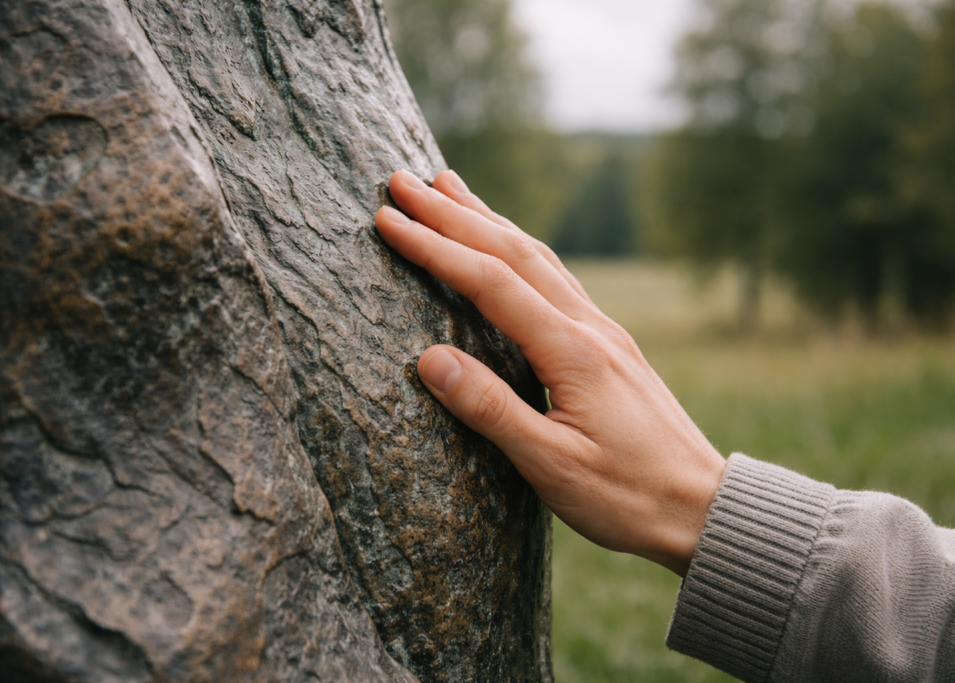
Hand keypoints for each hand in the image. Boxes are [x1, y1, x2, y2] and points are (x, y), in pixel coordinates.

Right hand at [375, 169, 726, 576]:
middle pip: (513, 251)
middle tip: (404, 181)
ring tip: (448, 186)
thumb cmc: (627, 495)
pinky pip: (555, 278)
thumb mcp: (552, 465)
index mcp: (572, 351)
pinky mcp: (607, 346)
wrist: (701, 508)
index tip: (388, 220)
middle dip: (454, 212)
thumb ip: (491, 409)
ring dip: (488, 218)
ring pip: (538, 256)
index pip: (490, 281)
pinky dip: (518, 248)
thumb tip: (428, 359)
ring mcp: (602, 331)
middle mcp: (589, 327)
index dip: (435, 247)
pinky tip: (507, 245)